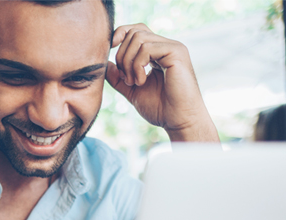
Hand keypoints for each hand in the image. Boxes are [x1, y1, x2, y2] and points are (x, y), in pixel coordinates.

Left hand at [106, 24, 218, 142]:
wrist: (179, 122)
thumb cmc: (162, 110)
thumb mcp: (134, 92)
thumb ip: (119, 79)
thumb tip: (105, 64)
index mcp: (158, 53)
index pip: (136, 31)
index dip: (121, 35)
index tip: (110, 51)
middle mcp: (167, 47)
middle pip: (134, 33)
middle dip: (122, 56)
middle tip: (126, 80)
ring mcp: (173, 48)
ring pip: (138, 38)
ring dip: (128, 62)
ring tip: (134, 83)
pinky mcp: (176, 53)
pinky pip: (147, 48)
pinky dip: (137, 65)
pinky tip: (141, 82)